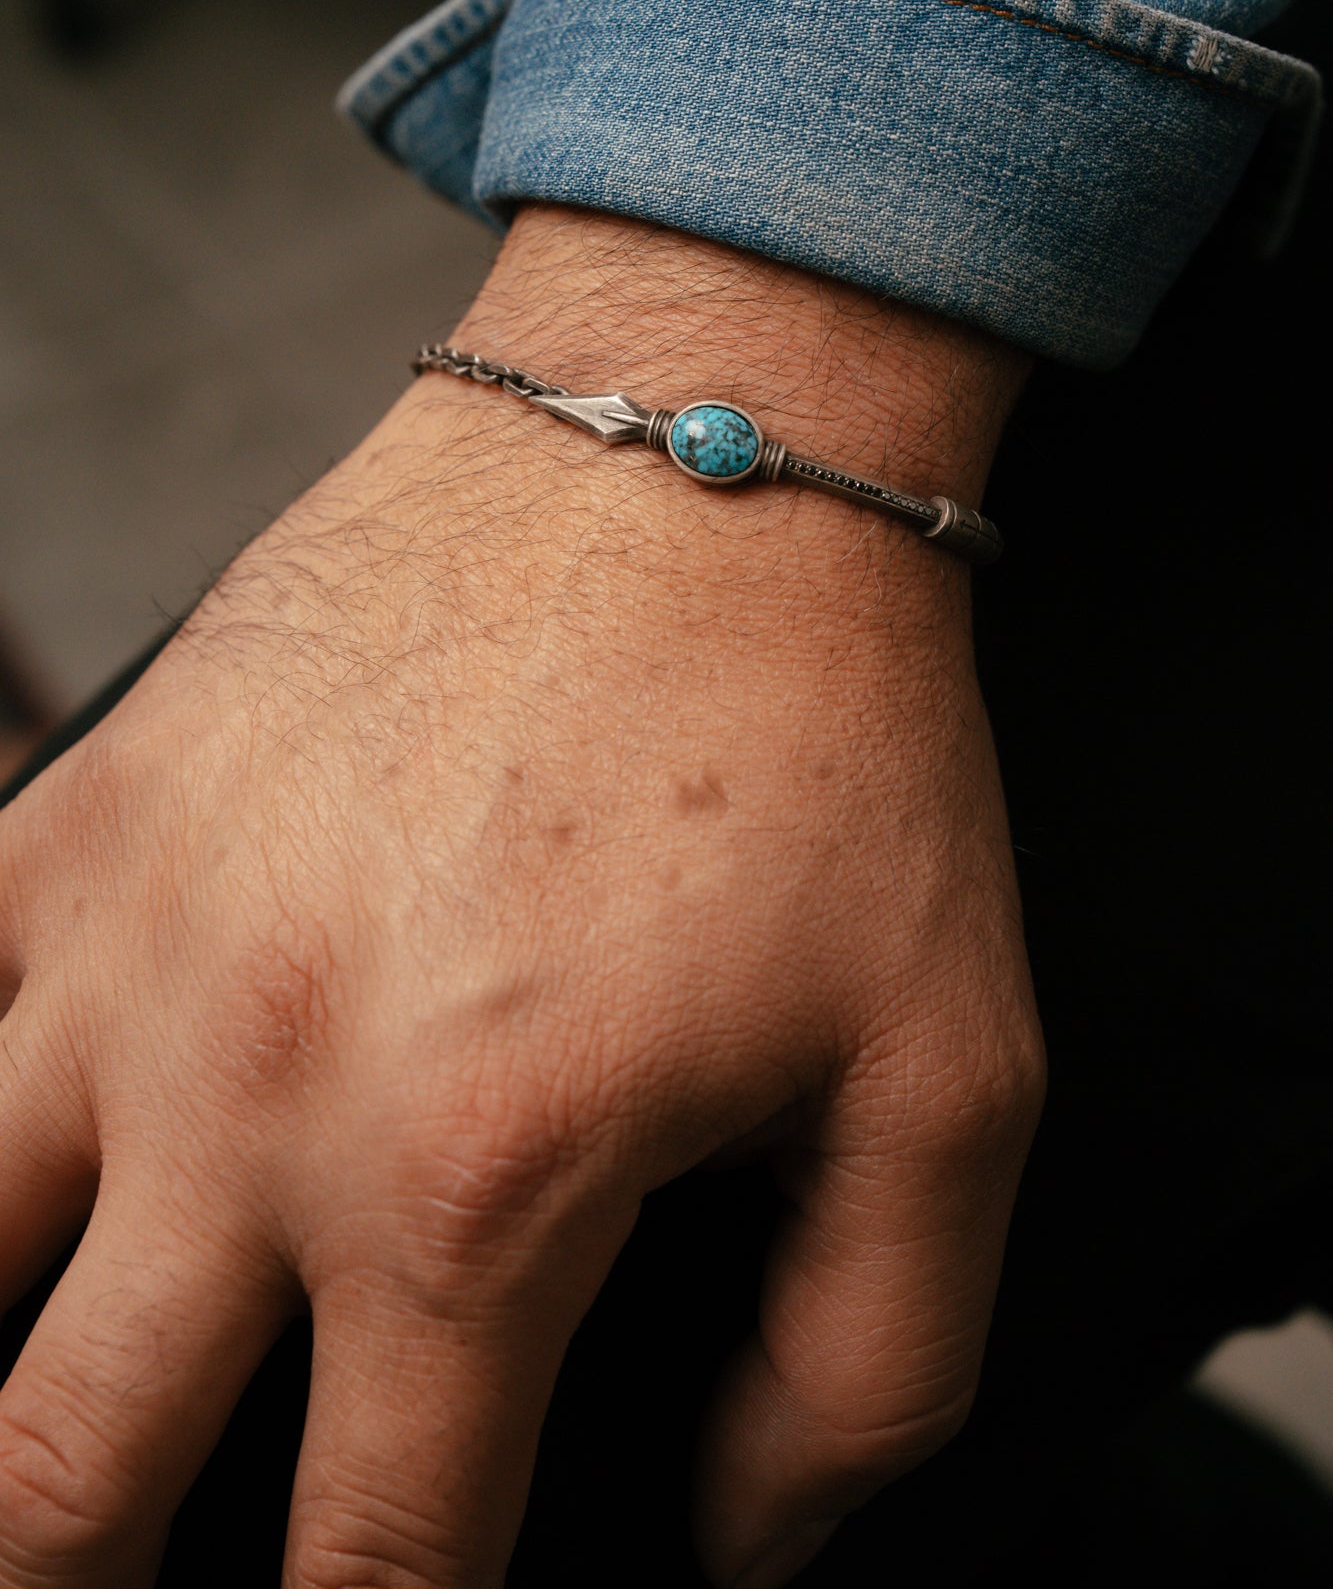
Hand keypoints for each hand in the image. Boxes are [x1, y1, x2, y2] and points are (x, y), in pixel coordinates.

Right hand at [0, 206, 1042, 1587]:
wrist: (681, 452)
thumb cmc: (821, 743)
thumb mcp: (947, 1072)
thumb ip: (867, 1365)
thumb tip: (737, 1544)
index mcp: (471, 1184)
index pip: (370, 1573)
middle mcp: (252, 1088)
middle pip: (60, 1489)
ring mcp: (132, 945)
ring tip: (44, 1446)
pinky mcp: (88, 814)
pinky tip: (19, 1176)